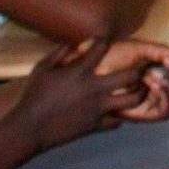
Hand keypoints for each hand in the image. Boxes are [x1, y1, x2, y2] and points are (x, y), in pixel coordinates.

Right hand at [11, 39, 145, 150]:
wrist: (28, 128)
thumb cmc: (33, 96)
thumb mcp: (42, 68)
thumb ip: (59, 52)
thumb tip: (74, 43)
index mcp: (80, 71)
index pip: (103, 46)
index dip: (105, 39)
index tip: (105, 40)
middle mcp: (94, 88)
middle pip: (131, 75)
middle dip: (139, 69)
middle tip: (140, 67)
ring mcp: (97, 108)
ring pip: (133, 100)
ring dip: (140, 93)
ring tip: (140, 88)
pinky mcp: (95, 126)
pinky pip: (118, 121)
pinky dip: (120, 115)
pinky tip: (117, 110)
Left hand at [96, 40, 168, 122]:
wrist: (93, 64)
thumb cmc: (113, 56)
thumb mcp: (141, 49)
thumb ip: (162, 52)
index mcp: (159, 76)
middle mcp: (157, 92)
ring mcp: (150, 104)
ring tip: (156, 75)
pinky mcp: (142, 115)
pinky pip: (164, 112)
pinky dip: (164, 96)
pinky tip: (152, 83)